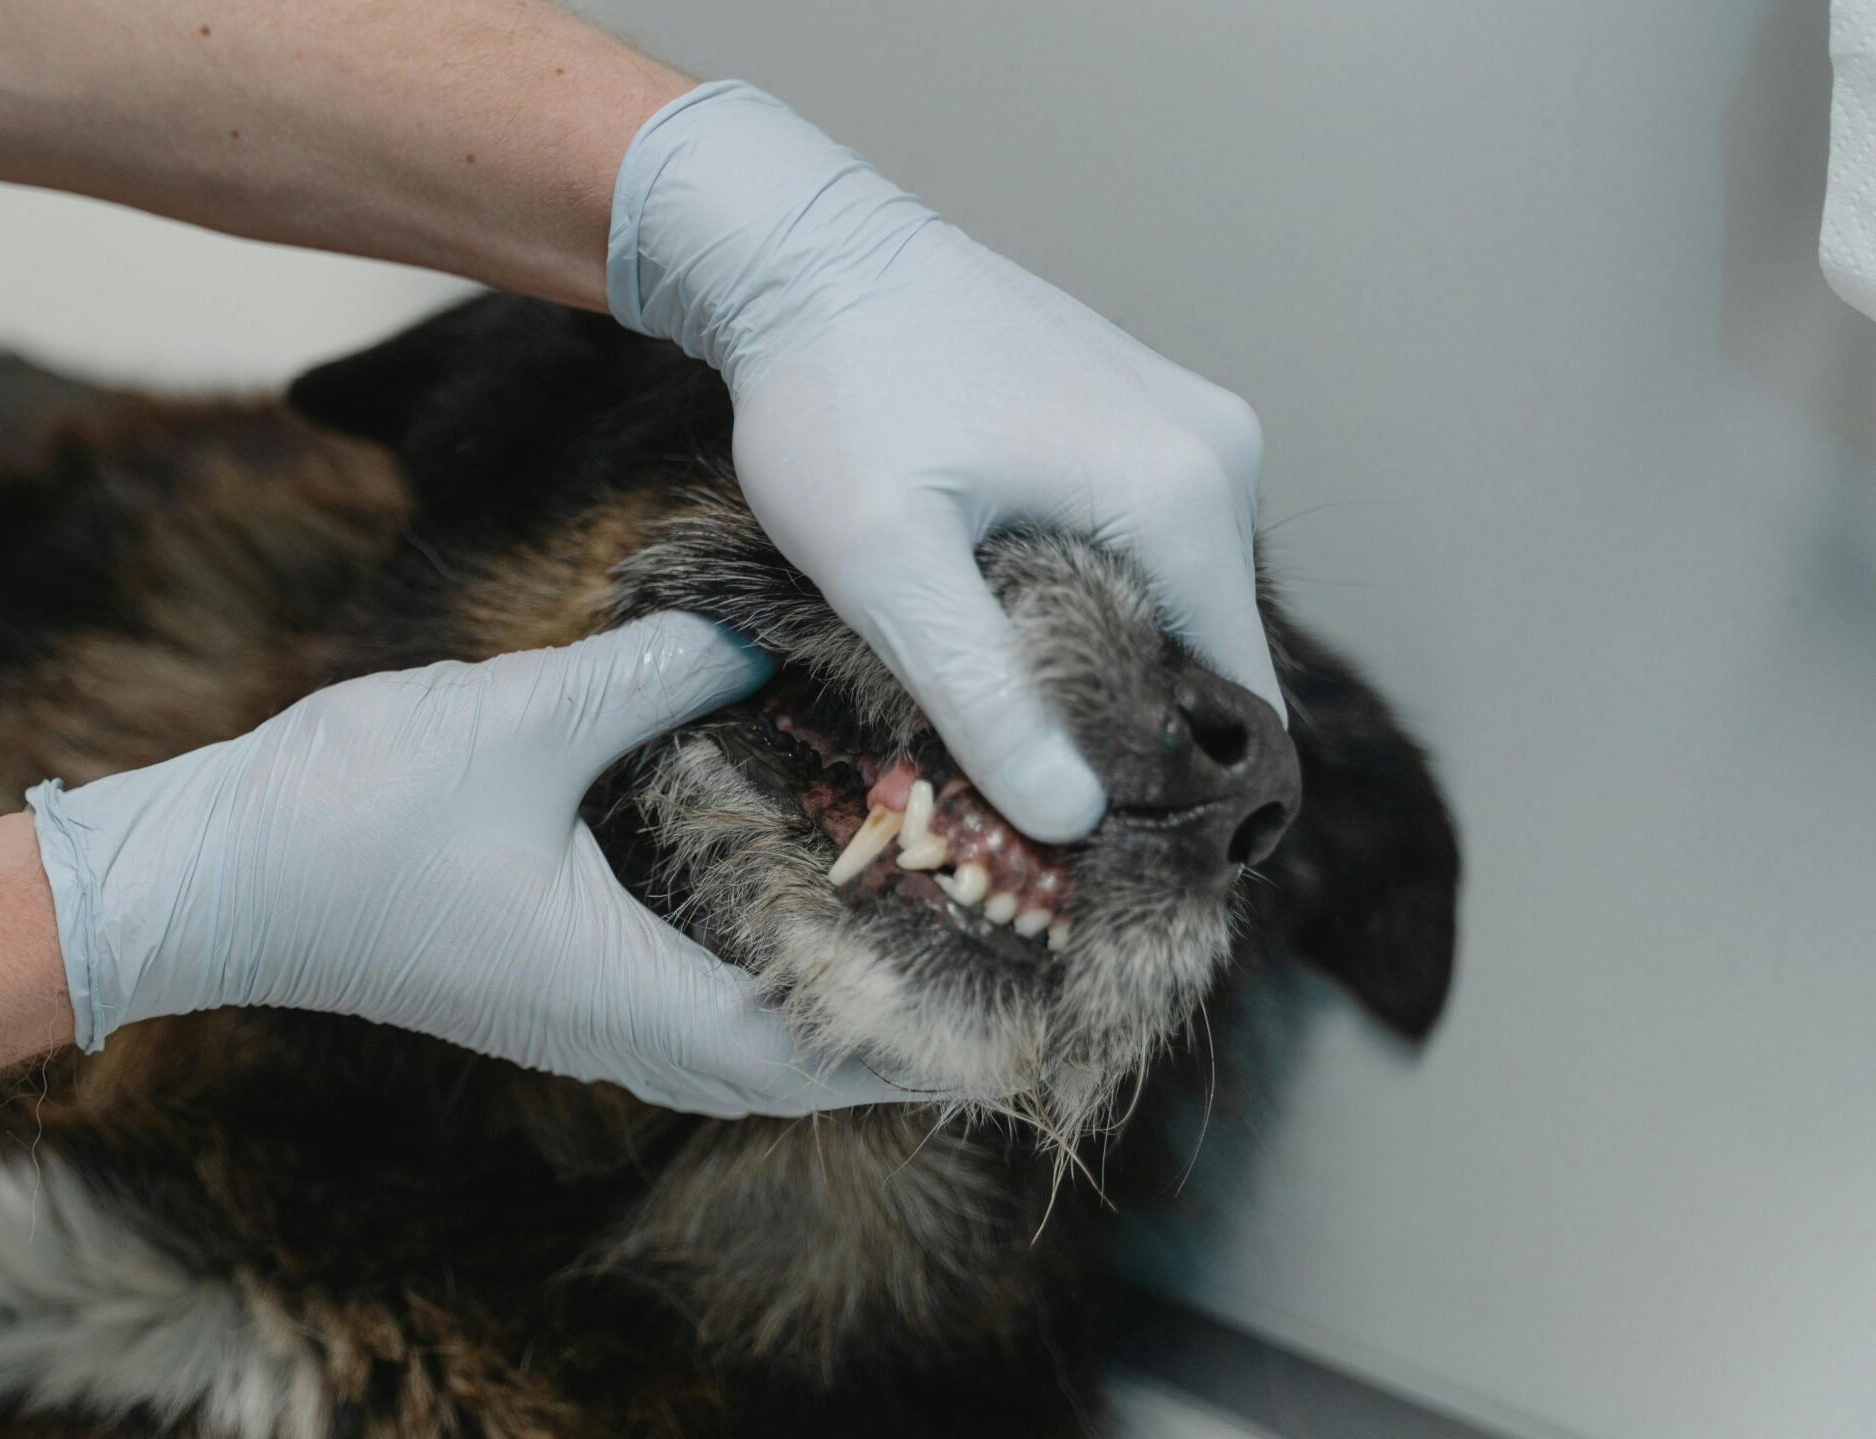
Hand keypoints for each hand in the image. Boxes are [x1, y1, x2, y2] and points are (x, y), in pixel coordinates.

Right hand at [26, 612, 917, 1116]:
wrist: (206, 872)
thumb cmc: (351, 813)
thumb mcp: (523, 720)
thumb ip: (658, 673)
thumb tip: (766, 633)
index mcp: (620, 995)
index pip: (810, 1051)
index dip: (917, 1030)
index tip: (1007, 981)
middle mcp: (606, 1032)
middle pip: (785, 1064)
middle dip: (889, 1022)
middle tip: (982, 945)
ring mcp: (567, 1019)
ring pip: (730, 1043)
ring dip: (818, 1001)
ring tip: (903, 926)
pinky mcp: (538, 988)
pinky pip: (677, 1008)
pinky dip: (747, 974)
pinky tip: (774, 898)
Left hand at [608, 82, 1281, 842]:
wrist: (800, 252)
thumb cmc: (834, 395)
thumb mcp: (886, 565)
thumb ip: (983, 693)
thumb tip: (1074, 818)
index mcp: (1184, 495)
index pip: (1239, 696)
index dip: (1171, 782)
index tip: (1086, 838)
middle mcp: (1218, 454)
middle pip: (1211, 651)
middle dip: (1129, 726)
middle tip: (1019, 783)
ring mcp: (1187, 424)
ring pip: (1176, 600)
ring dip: (1104, 659)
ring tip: (999, 703)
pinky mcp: (1142, 412)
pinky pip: (1148, 542)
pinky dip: (1093, 595)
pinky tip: (1002, 618)